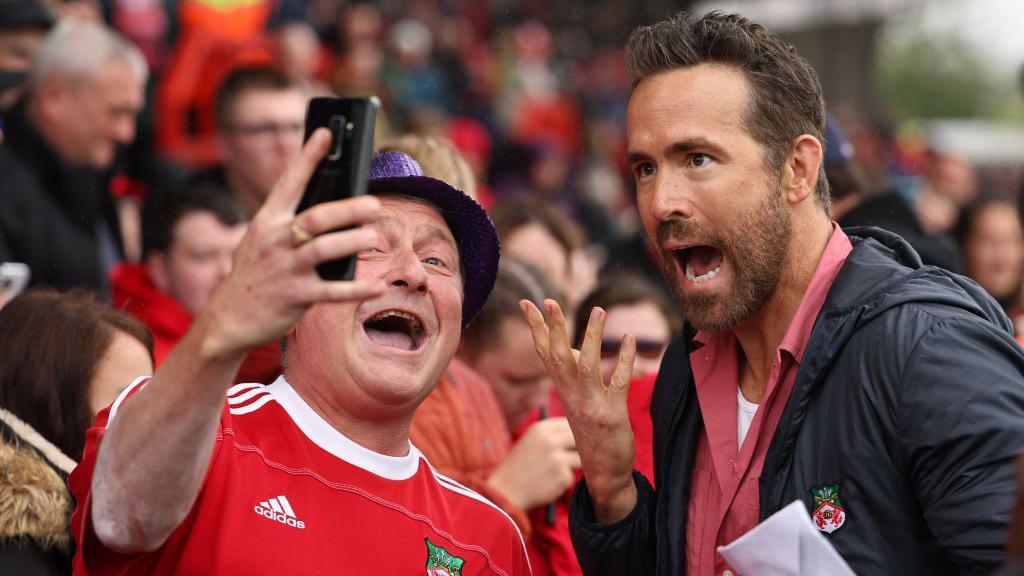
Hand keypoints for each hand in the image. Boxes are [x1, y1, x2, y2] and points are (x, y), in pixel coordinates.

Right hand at [197, 129, 384, 358]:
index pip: (289, 182)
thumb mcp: (259, 240)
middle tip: (373, 203)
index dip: (309, 156)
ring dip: (352, 242)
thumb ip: (287, 222)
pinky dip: (358, 289)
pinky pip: (332, 291)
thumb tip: (329, 204)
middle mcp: (275, 241)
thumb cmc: (254, 273)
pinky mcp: (295, 296)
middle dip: (346, 209)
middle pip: (315, 217)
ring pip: (324, 250)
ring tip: (374, 237)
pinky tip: (378, 286)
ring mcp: (285, 269)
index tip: (327, 133)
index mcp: (267, 221)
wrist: (226, 318)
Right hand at [488, 417, 580, 510]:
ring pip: (580, 459)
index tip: (578, 440)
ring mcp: (557, 458)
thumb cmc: (518, 468)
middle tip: (576, 457)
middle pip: (580, 439)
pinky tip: (547, 485)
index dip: (577, 432)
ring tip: (552, 473)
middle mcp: (550, 440)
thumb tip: (582, 435)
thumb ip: (553, 436)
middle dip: (582, 448)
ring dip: (572, 467)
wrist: (504, 492)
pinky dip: (563, 483)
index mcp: (540, 429)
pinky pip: (571, 478)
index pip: (570, 423)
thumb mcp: (531, 443)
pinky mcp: (562, 476)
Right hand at [521, 300, 637, 523]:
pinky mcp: (611, 414)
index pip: (544, 353)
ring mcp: (590, 404)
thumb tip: (569, 345)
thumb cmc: (592, 432)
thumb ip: (572, 374)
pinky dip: (624, 359)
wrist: (603, 473)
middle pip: (556, 356)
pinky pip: (617, 382)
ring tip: (599, 310)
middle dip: (552, 328)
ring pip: (585, 365)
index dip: (535, 327)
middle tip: (550, 301)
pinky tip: (630, 339)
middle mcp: (571, 395)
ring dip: (591, 337)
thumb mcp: (576, 401)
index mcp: (563, 390)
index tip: (527, 302)